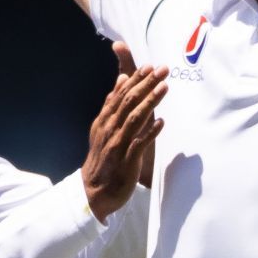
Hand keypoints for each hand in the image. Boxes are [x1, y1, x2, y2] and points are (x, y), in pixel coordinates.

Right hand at [112, 43, 156, 186]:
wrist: (93, 191)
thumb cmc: (103, 157)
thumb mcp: (103, 127)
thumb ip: (113, 103)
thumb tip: (122, 78)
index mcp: (104, 120)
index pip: (120, 94)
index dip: (135, 79)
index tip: (149, 65)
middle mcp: (109, 129)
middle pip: (129, 102)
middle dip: (146, 84)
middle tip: (162, 69)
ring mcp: (117, 144)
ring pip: (134, 119)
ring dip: (150, 101)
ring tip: (164, 87)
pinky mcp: (126, 161)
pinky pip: (139, 144)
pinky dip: (150, 132)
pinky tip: (161, 122)